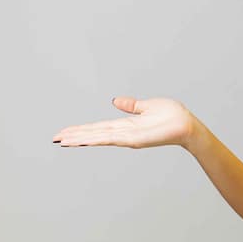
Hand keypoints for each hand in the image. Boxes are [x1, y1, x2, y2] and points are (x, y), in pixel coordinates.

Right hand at [52, 96, 196, 149]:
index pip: (98, 127)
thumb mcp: (147, 106)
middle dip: (74, 136)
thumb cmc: (172, 116)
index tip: (65, 131)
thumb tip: (116, 101)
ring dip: (79, 139)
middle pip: (93, 134)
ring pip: (97, 138)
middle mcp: (123, 133)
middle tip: (55, 138)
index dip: (81, 129)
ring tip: (62, 141)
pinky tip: (82, 140)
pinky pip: (110, 138)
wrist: (186, 124)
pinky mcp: (133, 139)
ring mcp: (127, 138)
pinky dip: (95, 139)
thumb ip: (131, 105)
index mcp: (125, 124)